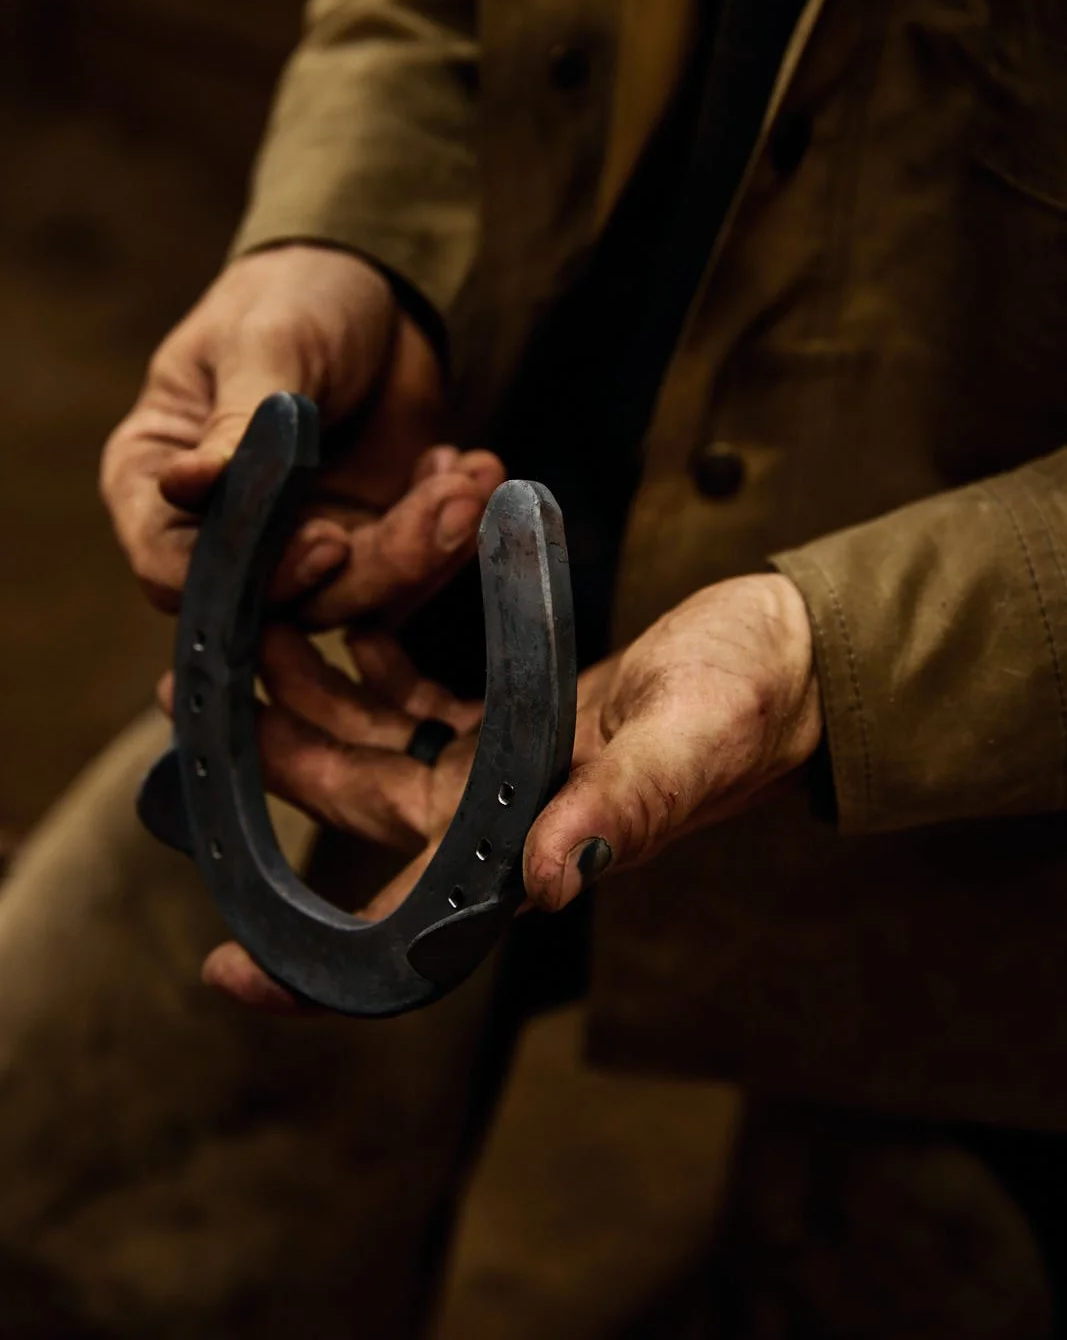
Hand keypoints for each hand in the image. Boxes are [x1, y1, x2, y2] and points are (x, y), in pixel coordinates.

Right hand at [101, 243, 499, 619]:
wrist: (374, 288)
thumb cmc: (292, 299)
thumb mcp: (265, 346)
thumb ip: (240, 424)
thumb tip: (184, 485)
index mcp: (157, 484)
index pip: (177, 570)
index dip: (248, 579)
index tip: (327, 542)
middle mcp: (221, 533)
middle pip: (282, 602)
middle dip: (374, 566)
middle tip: (442, 506)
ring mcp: (298, 545)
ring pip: (357, 596)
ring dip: (425, 549)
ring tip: (469, 482)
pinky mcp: (370, 542)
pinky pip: (411, 570)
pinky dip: (451, 531)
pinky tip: (478, 469)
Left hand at [202, 573, 821, 1011]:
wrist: (784, 658)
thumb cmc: (751, 704)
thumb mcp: (689, 744)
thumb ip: (623, 808)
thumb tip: (551, 881)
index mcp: (533, 848)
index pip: (413, 927)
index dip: (321, 966)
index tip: (229, 972)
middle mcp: (504, 820)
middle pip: (360, 803)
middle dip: (277, 756)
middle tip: (190, 694)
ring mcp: (505, 769)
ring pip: (377, 743)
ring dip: (313, 694)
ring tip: (251, 628)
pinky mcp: (517, 718)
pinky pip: (422, 698)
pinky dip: (379, 659)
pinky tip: (348, 612)